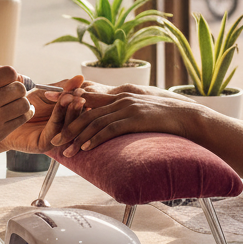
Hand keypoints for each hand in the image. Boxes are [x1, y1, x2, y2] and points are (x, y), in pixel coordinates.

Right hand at [0, 64, 33, 169]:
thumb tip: (6, 70)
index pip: (9, 72)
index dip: (11, 76)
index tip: (7, 81)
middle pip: (19, 88)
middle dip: (18, 89)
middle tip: (12, 94)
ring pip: (24, 104)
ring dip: (22, 103)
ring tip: (16, 105)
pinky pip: (22, 119)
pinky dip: (24, 114)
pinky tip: (19, 113)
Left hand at [1, 74, 87, 154]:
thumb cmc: (22, 105)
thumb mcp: (44, 94)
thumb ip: (61, 87)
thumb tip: (80, 77)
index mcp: (64, 117)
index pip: (78, 107)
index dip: (80, 95)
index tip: (81, 83)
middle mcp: (62, 129)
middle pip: (77, 117)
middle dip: (78, 103)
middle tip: (79, 92)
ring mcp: (55, 138)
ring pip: (68, 123)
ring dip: (71, 109)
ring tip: (71, 97)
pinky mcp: (45, 144)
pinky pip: (55, 128)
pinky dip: (59, 114)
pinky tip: (61, 103)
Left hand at [47, 86, 199, 155]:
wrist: (188, 116)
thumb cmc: (166, 115)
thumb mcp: (142, 107)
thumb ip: (125, 110)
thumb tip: (111, 120)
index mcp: (122, 93)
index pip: (90, 97)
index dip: (70, 104)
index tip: (54, 112)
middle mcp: (122, 97)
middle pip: (87, 110)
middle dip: (68, 125)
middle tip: (54, 138)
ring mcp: (128, 107)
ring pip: (95, 121)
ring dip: (77, 137)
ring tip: (65, 150)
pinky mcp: (135, 118)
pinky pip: (110, 129)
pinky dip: (95, 139)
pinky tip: (85, 148)